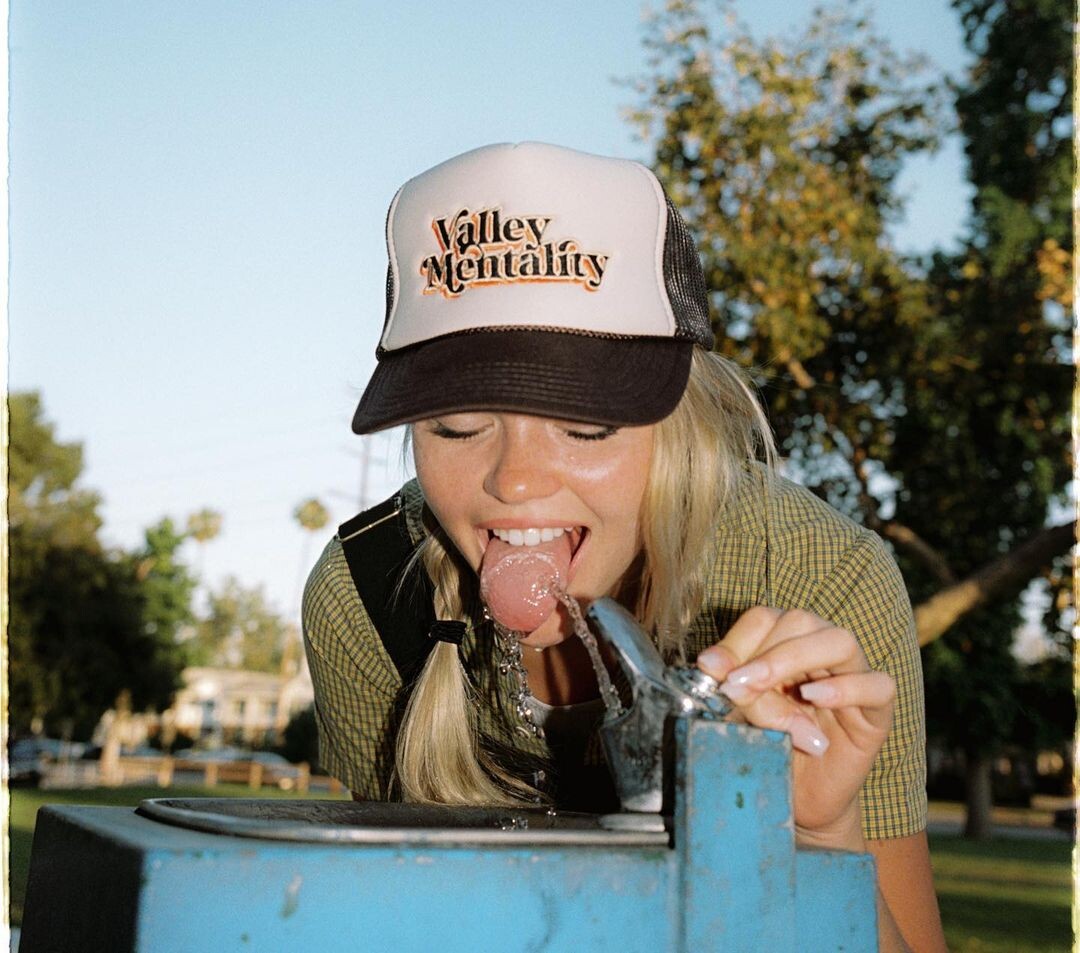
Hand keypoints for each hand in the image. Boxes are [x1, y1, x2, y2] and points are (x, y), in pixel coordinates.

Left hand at [695, 607, 895, 849]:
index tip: (711, 670)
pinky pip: (878, 686)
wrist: (797, 799)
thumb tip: (712, 664)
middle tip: (736, 686)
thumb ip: (734, 688)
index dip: (737, 640)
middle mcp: (822, 650)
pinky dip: (846, 688)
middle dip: (764, 654)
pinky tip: (815, 699)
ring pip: (840, 642)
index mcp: (786, 641)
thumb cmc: (768, 747)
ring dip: (795, 660)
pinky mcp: (878, 711)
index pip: (766, 618)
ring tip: (765, 687)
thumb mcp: (742, 715)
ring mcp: (855, 676)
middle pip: (801, 622)